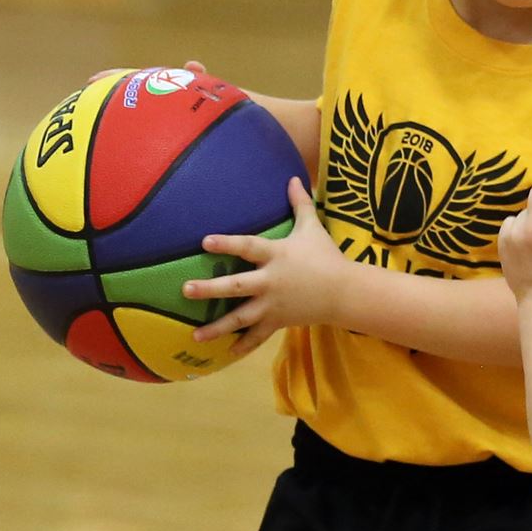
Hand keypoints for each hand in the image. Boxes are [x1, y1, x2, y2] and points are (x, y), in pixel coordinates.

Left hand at [184, 176, 338, 349]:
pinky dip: (243, 346)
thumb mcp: (312, 228)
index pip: (248, 247)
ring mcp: (273, 305)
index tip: (204, 242)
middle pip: (237, 286)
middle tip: (186, 290)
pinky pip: (258, 336)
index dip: (227, 244)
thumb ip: (300, 203)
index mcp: (277, 256)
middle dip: (211, 289)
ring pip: (241, 317)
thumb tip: (293, 177)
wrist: (345, 292)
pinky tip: (225, 353)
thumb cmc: (326, 256)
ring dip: (217, 327)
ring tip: (194, 335)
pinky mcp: (278, 321)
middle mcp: (271, 282)